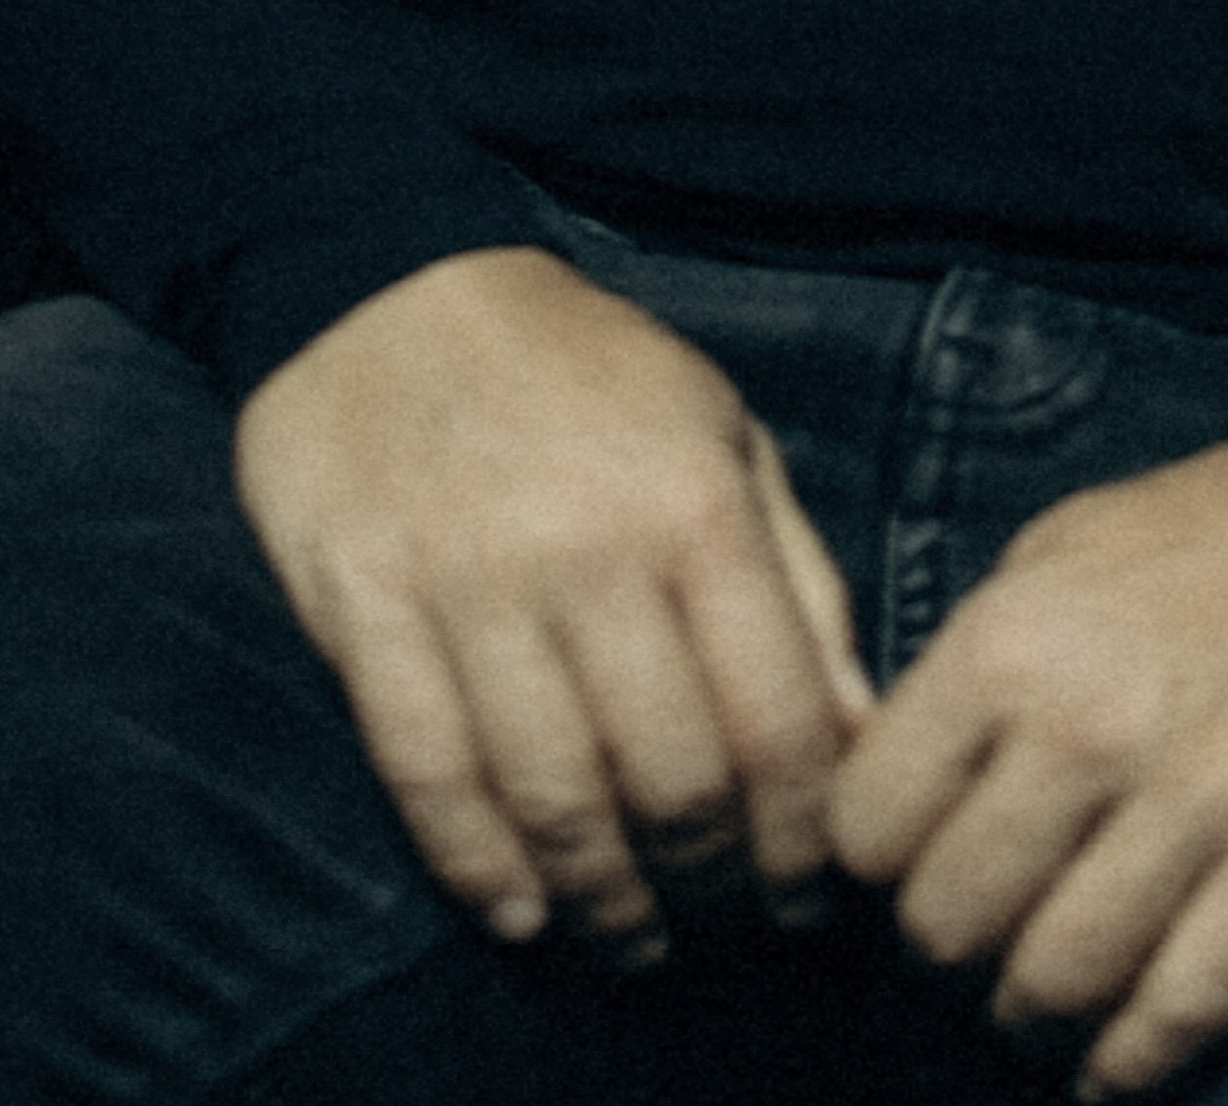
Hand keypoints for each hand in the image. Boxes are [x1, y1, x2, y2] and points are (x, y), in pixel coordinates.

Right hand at [233, 245, 874, 966]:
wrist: (394, 287)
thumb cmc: (585, 373)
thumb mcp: (724, 435)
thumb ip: (797, 579)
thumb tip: (861, 728)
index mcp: (698, 506)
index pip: (782, 722)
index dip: (805, 839)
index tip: (810, 897)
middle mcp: (591, 552)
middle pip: (675, 782)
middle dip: (714, 886)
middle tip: (724, 930)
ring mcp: (470, 584)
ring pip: (555, 799)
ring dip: (604, 901)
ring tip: (632, 940)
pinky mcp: (365, 607)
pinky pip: (429, 775)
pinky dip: (478, 868)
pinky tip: (521, 912)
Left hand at [828, 439, 1227, 1095]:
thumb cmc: (1205, 539)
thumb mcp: (1054, 552)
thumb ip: (973, 669)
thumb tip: (899, 779)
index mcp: (1011, 647)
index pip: (871, 823)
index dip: (878, 853)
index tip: (905, 855)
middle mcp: (1089, 733)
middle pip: (948, 921)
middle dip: (944, 941)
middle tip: (970, 930)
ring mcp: (1196, 810)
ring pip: (1056, 980)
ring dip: (1027, 1007)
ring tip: (1030, 994)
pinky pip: (1182, 1010)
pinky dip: (1131, 1058)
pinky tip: (1106, 1059)